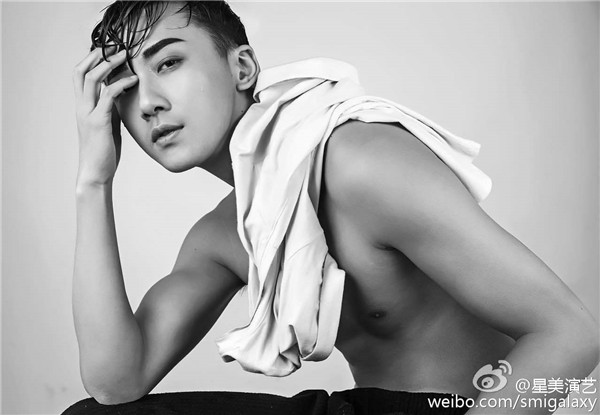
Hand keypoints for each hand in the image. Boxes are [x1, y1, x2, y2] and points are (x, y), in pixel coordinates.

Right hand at [73, 48, 137, 186]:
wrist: (96, 173)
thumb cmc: (104, 152)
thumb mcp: (108, 126)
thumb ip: (111, 110)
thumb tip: (121, 98)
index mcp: (83, 108)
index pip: (81, 76)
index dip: (92, 61)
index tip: (108, 51)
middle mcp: (82, 107)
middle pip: (81, 72)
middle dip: (97, 56)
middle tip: (116, 47)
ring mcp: (88, 113)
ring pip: (91, 79)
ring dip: (108, 64)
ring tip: (125, 56)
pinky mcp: (99, 121)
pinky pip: (107, 95)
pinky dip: (120, 84)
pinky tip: (133, 80)